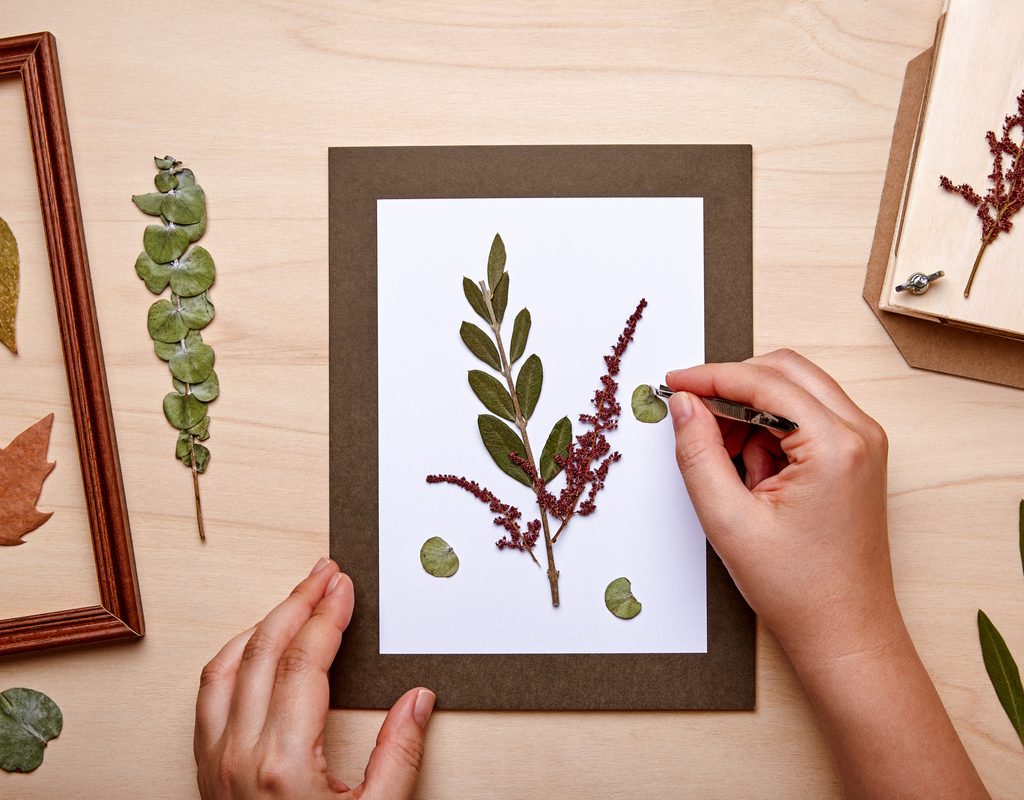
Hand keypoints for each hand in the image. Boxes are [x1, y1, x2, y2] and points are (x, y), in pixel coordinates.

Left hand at [195, 558, 434, 798]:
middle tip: (325, 573)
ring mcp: (214, 763)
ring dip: (263, 622)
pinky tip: (256, 645)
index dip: (327, 615)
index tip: (345, 585)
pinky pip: (208, 694)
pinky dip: (234, 655)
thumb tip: (419, 698)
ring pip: (228, 664)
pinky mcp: (205, 771)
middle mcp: (238, 755)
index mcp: (283, 764)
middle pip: (265, 649)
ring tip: (296, 598)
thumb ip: (400, 757)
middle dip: (297, 601)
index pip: (305, 661)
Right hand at [665, 349, 901, 664]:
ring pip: (794, 391)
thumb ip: (698, 452)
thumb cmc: (800, 589)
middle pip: (784, 371)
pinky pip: (804, 417)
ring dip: (751, 411)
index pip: (763, 381)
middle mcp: (859, 433)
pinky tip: (753, 474)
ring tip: (728, 466)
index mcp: (835, 445)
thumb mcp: (729, 520)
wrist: (845, 632)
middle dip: (732, 386)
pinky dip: (769, 431)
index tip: (673, 382)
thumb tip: (684, 404)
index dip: (710, 376)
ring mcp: (862, 443)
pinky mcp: (854, 456)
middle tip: (692, 414)